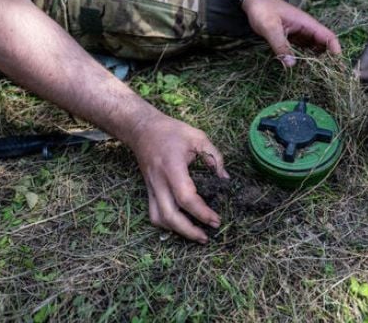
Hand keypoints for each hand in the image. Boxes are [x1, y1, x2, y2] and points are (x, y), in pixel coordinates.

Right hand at [130, 114, 228, 243]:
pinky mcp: (148, 191)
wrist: (142, 129)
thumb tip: (225, 179)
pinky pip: (154, 214)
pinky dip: (167, 224)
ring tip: (196, 235)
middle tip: (207, 236)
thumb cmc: (172, 132)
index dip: (201, 212)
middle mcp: (159, 182)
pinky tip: (181, 225)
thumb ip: (214, 157)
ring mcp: (151, 188)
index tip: (216, 219)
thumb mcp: (198, 137)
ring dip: (177, 231)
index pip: (186, 197)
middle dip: (189, 231)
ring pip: (159, 219)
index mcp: (172, 168)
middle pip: (170, 216)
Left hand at [242, 0, 341, 67]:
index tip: (336, 65)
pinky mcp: (293, 38)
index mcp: (307, 24)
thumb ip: (280, 46)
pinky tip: (303, 70)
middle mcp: (307, 29)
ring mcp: (300, 34)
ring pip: (314, 49)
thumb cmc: (263, 11)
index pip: (328, 36)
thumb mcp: (270, 28)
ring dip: (317, 60)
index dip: (335, 50)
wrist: (254, 1)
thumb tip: (291, 65)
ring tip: (317, 76)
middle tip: (327, 77)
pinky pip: (304, 50)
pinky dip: (306, 59)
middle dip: (327, 59)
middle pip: (324, 45)